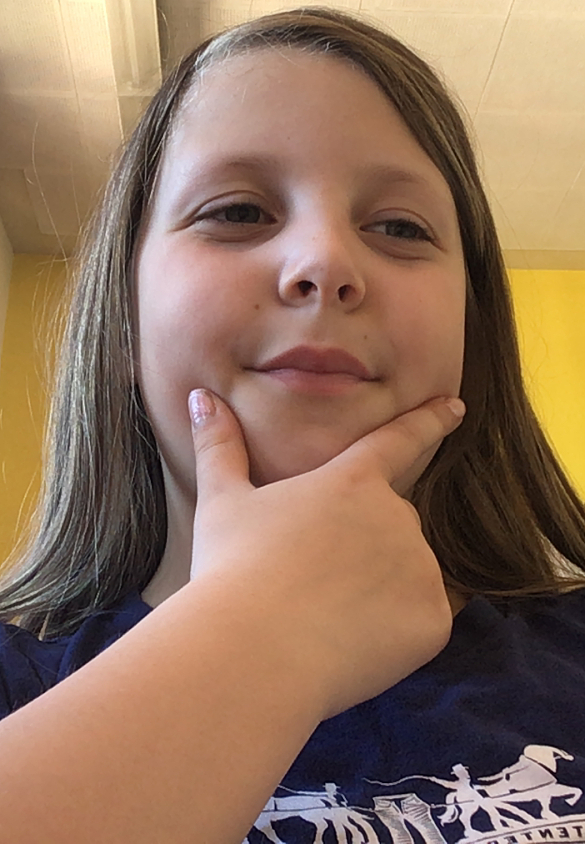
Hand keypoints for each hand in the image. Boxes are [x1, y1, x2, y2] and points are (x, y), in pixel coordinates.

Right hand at [188, 390, 464, 719]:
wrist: (252, 652)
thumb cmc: (233, 570)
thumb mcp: (222, 502)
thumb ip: (220, 446)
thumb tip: (202, 397)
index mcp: (352, 482)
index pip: (399, 440)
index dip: (429, 420)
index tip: (455, 407)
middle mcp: (397, 516)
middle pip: (393, 525)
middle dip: (365, 547)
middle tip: (315, 581)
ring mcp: (420, 568)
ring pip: (409, 575)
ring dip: (380, 590)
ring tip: (324, 618)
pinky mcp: (432, 621)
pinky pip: (423, 620)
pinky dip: (396, 632)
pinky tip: (352, 644)